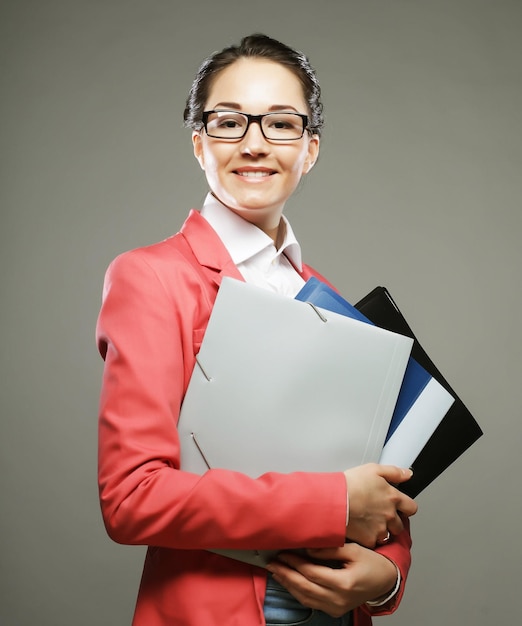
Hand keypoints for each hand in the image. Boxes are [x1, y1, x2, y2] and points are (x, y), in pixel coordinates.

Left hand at [266, 544, 398, 617]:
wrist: (385, 581)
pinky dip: (298, 592)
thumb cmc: (371, 563)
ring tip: (276, 571)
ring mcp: (336, 608)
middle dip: (286, 574)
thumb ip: (329, 550)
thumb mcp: (353, 549)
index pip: (311, 572)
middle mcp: (338, 599)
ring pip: (305, 597)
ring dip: (288, 584)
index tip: (283, 553)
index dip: (295, 563)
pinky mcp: (334, 610)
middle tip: (271, 563)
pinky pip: (311, 602)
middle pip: (304, 587)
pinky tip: (289, 582)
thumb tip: (308, 549)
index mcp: (343, 583)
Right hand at [344, 464, 416, 546]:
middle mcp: (390, 515)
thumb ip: (394, 472)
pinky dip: (367, 537)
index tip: (398, 507)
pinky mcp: (369, 540)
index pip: (411, 507)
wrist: (334, 501)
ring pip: (387, 535)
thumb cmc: (350, 484)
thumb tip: (407, 475)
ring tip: (366, 521)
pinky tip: (359, 528)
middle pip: (400, 525)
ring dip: (380, 530)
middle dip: (392, 521)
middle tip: (379, 514)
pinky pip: (372, 542)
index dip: (405, 507)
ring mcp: (380, 529)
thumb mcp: (373, 469)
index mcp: (393, 497)